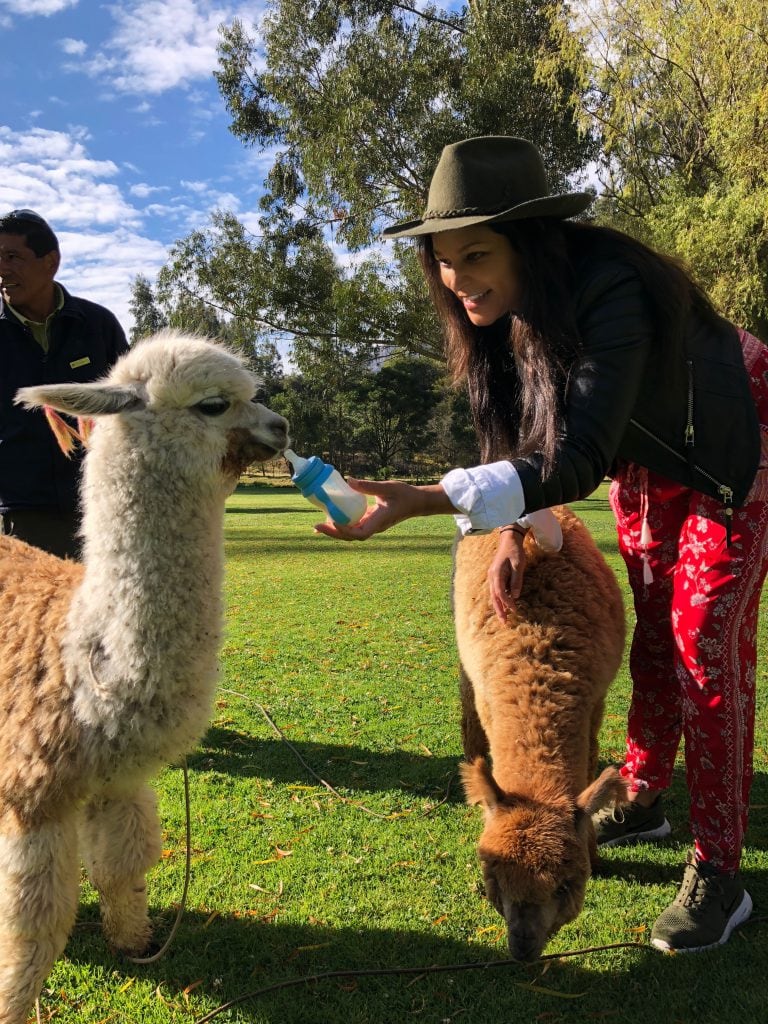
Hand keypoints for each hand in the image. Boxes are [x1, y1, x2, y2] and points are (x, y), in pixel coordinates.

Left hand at [313, 478, 454, 539]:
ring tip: (318, 524)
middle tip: (316, 526)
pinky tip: (330, 518)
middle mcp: (374, 527)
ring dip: (335, 530)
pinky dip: (341, 524)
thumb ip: (368, 486)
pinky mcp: (370, 521)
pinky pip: (353, 526)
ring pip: (351, 533)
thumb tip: (348, 480)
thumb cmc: (405, 495)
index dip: (345, 530)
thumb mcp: (387, 487)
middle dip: (333, 533)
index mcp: (379, 521)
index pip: (360, 533)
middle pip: (351, 537)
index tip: (333, 521)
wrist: (417, 502)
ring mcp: (372, 525)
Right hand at [487, 529, 526, 621]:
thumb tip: (515, 596)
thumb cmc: (515, 552)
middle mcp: (492, 576)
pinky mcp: (495, 576)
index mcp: (496, 574)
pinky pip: (496, 590)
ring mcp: (492, 576)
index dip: (507, 603)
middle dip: (499, 610)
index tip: (515, 610)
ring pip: (494, 595)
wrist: (509, 540)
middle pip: (494, 597)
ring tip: (504, 617)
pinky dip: (500, 599)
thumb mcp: (519, 565)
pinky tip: (505, 605)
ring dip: (498, 606)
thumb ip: (516, 581)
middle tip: (504, 622)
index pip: (500, 593)